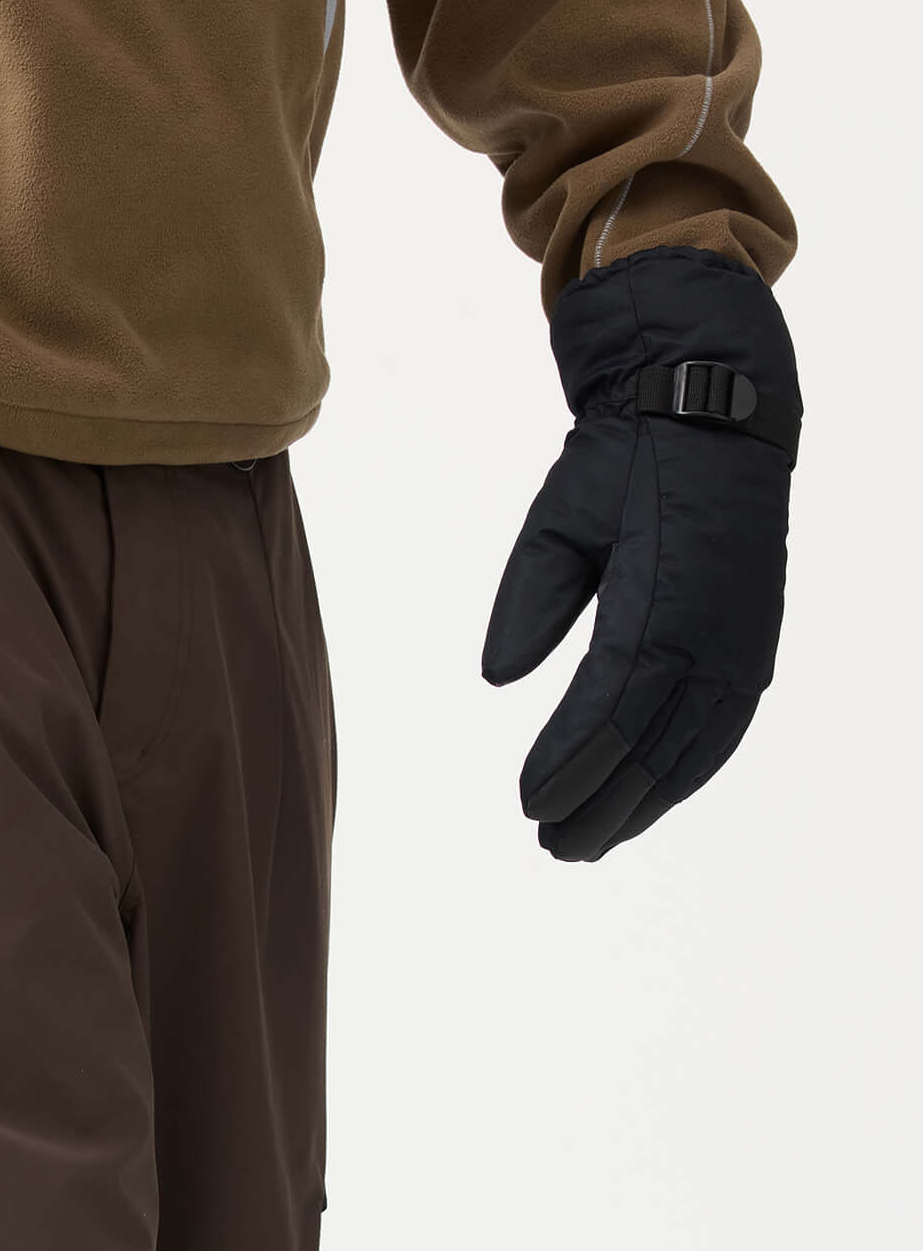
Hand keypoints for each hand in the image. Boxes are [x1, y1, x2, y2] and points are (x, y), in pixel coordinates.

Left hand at [483, 246, 800, 861]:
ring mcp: (741, 642)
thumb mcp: (561, 517)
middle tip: (550, 843)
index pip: (609, 708)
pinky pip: (722, 730)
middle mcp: (713, 630)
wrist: (715, 406)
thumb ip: (529, 599)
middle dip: (600, 803)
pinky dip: (684, 773)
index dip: (569, 763)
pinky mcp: (753, 644)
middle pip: (652, 747)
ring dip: (641, 803)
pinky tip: (648, 800)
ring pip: (692, 750)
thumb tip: (497, 678)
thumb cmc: (627, 460)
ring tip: (588, 840)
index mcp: (662, 597)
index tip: (528, 802)